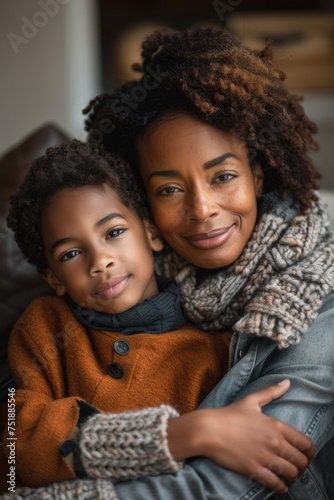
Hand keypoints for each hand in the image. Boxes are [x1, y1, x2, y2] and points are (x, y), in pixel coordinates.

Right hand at [167, 379, 313, 494]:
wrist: (208, 429)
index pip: (305, 443)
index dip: (309, 452)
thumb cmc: (229, 414)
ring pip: (291, 473)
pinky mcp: (254, 469)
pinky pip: (275, 484)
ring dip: (293, 478)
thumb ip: (271, 392)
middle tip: (297, 468)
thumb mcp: (251, 400)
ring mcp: (264, 457)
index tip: (305, 455)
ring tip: (288, 478)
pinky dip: (281, 487)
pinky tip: (279, 485)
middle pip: (301, 461)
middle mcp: (274, 442)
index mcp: (276, 425)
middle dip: (302, 467)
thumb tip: (288, 382)